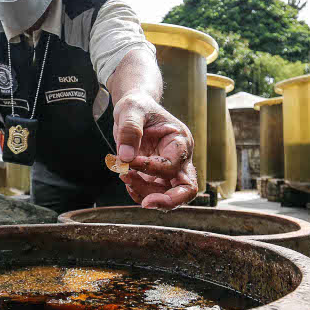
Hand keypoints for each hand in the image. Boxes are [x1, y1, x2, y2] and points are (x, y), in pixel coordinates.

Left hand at [112, 91, 197, 209]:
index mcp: (180, 141)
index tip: (128, 160)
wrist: (133, 108)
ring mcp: (169, 169)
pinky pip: (153, 192)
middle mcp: (180, 158)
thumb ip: (130, 130)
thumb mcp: (131, 110)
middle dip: (168, 200)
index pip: (172, 165)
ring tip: (123, 175)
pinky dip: (138, 191)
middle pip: (186, 189)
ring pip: (167, 194)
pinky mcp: (156, 175)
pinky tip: (126, 179)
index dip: (150, 167)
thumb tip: (125, 157)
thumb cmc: (137, 106)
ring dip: (144, 192)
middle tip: (146, 204)